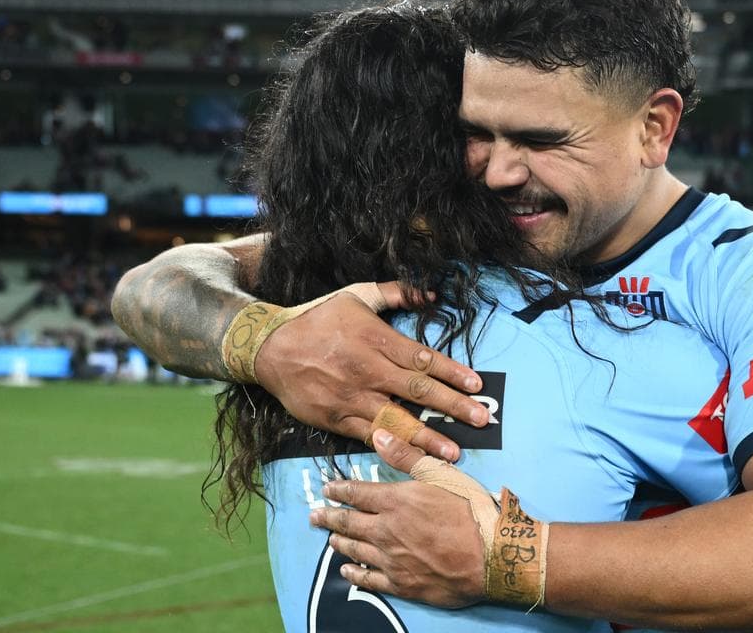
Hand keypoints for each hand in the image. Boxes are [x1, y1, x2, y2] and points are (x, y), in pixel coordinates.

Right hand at [254, 281, 488, 460]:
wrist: (269, 347)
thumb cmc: (317, 318)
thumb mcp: (356, 296)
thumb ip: (396, 294)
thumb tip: (432, 292)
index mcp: (376, 339)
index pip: (423, 358)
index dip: (453, 372)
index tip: (477, 385)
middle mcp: (368, 369)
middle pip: (418, 391)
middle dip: (453, 407)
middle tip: (483, 421)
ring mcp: (352, 396)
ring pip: (397, 420)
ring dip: (427, 438)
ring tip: (453, 453)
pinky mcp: (336, 418)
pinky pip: (369, 435)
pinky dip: (392, 448)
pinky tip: (411, 459)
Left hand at [310, 430, 486, 607]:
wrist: (492, 554)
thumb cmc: (470, 510)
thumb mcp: (440, 474)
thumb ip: (406, 455)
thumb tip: (378, 434)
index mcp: (395, 500)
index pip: (357, 493)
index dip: (340, 490)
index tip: (327, 489)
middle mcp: (386, 530)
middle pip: (348, 522)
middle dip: (328, 516)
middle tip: (314, 515)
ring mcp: (391, 559)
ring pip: (354, 550)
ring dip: (339, 542)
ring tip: (330, 538)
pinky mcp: (401, 584)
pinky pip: (368, 579)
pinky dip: (354, 574)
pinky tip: (347, 571)